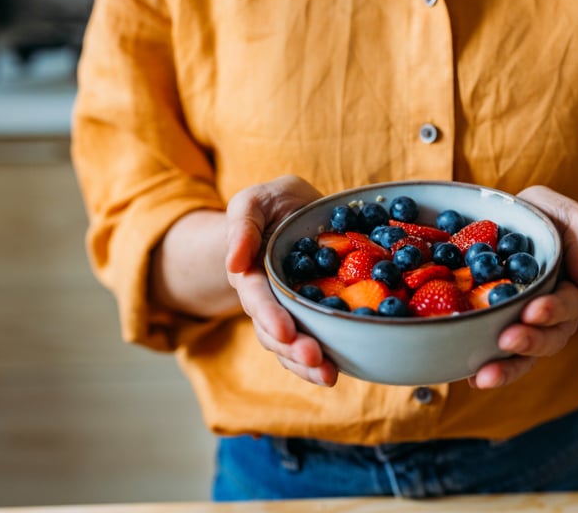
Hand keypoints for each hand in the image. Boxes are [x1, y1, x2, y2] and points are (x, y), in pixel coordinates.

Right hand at [226, 175, 338, 385]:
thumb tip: (234, 263)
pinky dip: (329, 356)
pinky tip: (343, 368)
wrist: (297, 209)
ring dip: (309, 364)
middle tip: (316, 359)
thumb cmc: (272, 204)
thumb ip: (242, 225)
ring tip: (329, 375)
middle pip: (274, 332)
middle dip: (293, 349)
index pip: (257, 299)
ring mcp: (292, 311)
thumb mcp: (253, 201)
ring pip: (293, 345)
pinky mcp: (316, 314)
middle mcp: (269, 299)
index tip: (285, 331)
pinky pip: (319, 339)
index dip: (269, 316)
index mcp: (250, 274)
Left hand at [469, 185, 577, 388]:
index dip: (553, 310)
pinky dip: (483, 368)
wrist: (520, 224)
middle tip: (507, 340)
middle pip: (549, 339)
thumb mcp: (572, 217)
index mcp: (572, 288)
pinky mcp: (499, 329)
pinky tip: (467, 377)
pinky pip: (495, 355)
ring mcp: (526, 326)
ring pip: (523, 356)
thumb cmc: (549, 218)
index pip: (568, 304)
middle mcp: (552, 315)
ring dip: (506, 368)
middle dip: (529, 342)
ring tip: (484, 377)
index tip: (534, 310)